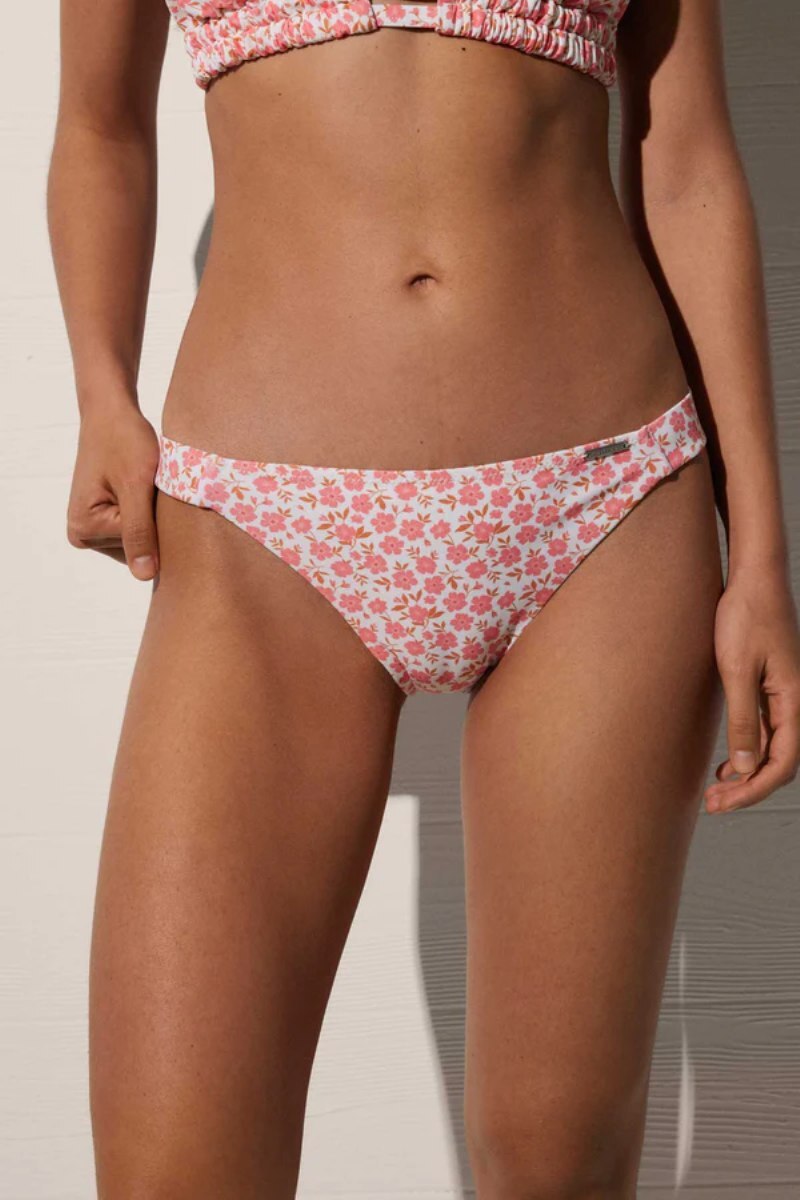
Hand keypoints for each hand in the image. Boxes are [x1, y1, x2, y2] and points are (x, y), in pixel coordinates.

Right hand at [66, 397, 160, 580]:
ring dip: (154, 514)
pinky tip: (146, 490)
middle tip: (152, 486)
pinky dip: (150, 510)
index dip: (158, 520)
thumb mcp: (137, 485)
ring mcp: (95, 528)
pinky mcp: (107, 518)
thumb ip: (140, 531)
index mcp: (84, 529)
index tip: (153, 490)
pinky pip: (140, 526)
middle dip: (155, 520)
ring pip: (143, 538)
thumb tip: (144, 576)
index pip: (140, 547)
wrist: (112, 412)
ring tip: (148, 486)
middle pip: (139, 548)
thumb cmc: (124, 440)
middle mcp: (84, 535)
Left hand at [707, 570, 799, 812]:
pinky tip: (727, 763)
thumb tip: (745, 768)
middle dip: (748, 788)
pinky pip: (767, 731)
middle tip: (712, 804)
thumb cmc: (746, 616)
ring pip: (774, 749)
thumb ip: (743, 720)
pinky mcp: (772, 686)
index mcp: (795, 700)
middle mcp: (797, 702)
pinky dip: (749, 752)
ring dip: (747, 773)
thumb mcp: (737, 669)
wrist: (753, 577)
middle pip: (780, 762)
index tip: (723, 802)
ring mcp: (786, 695)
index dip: (754, 789)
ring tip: (715, 791)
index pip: (782, 763)